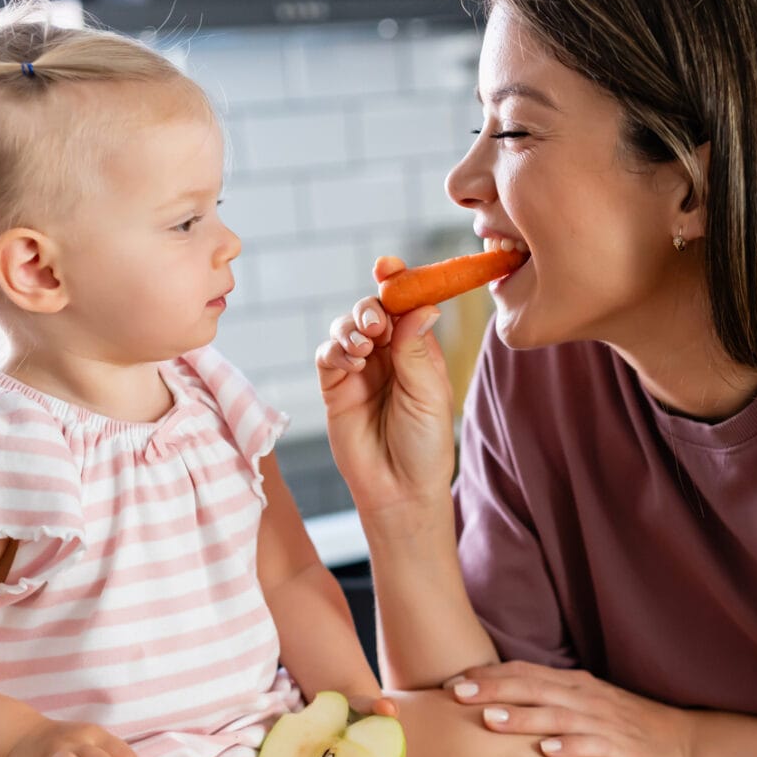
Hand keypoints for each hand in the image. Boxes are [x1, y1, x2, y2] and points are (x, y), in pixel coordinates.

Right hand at [316, 257, 458, 519]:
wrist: (399, 489)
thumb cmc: (424, 445)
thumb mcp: (428, 393)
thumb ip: (416, 349)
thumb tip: (422, 305)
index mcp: (418, 350)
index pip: (406, 306)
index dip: (397, 282)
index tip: (388, 266)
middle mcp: (389, 355)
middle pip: (372, 311)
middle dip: (370, 308)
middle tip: (376, 325)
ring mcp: (360, 370)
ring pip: (346, 328)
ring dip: (351, 328)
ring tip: (365, 347)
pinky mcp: (335, 387)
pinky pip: (328, 355)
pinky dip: (336, 350)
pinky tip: (352, 363)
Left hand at [445, 663, 695, 756]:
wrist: (686, 747)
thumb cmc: (630, 729)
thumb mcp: (589, 706)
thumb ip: (550, 701)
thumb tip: (501, 706)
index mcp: (575, 686)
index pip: (525, 672)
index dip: (488, 676)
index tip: (451, 683)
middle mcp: (587, 699)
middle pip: (534, 688)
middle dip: (493, 690)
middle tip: (456, 694)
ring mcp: (605, 724)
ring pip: (558, 716)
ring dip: (523, 717)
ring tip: (490, 721)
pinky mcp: (623, 751)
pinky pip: (595, 747)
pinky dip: (571, 748)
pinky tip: (547, 753)